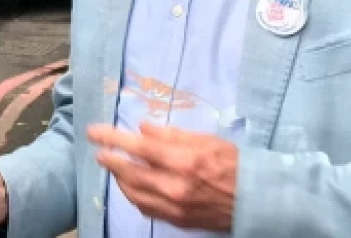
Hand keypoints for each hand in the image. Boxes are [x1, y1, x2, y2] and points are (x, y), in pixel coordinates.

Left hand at [88, 122, 235, 231]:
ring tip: (113, 167)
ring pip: (134, 194)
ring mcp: (175, 207)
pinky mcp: (178, 221)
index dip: (112, 138)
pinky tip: (131, 186)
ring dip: (119, 180)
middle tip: (99, 151)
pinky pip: (146, 209)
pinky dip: (134, 196)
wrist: (256, 199)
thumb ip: (172, 135)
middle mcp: (175, 186)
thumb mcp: (205, 139)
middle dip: (110, 161)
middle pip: (130, 174)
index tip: (94, 132)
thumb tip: (142, 129)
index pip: (138, 148)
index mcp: (183, 161)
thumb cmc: (233, 163)